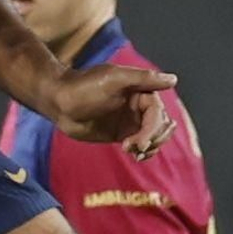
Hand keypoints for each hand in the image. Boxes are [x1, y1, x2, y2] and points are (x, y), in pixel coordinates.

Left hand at [45, 61, 177, 156]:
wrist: (59, 102)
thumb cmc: (83, 86)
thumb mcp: (113, 79)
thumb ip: (142, 79)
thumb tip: (173, 80)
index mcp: (142, 90)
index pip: (158, 113)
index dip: (153, 129)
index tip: (139, 142)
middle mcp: (140, 105)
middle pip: (162, 126)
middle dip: (153, 139)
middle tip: (134, 147)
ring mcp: (132, 121)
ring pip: (156, 138)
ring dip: (150, 147)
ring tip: (133, 152)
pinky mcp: (123, 134)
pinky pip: (142, 145)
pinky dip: (143, 152)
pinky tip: (134, 154)